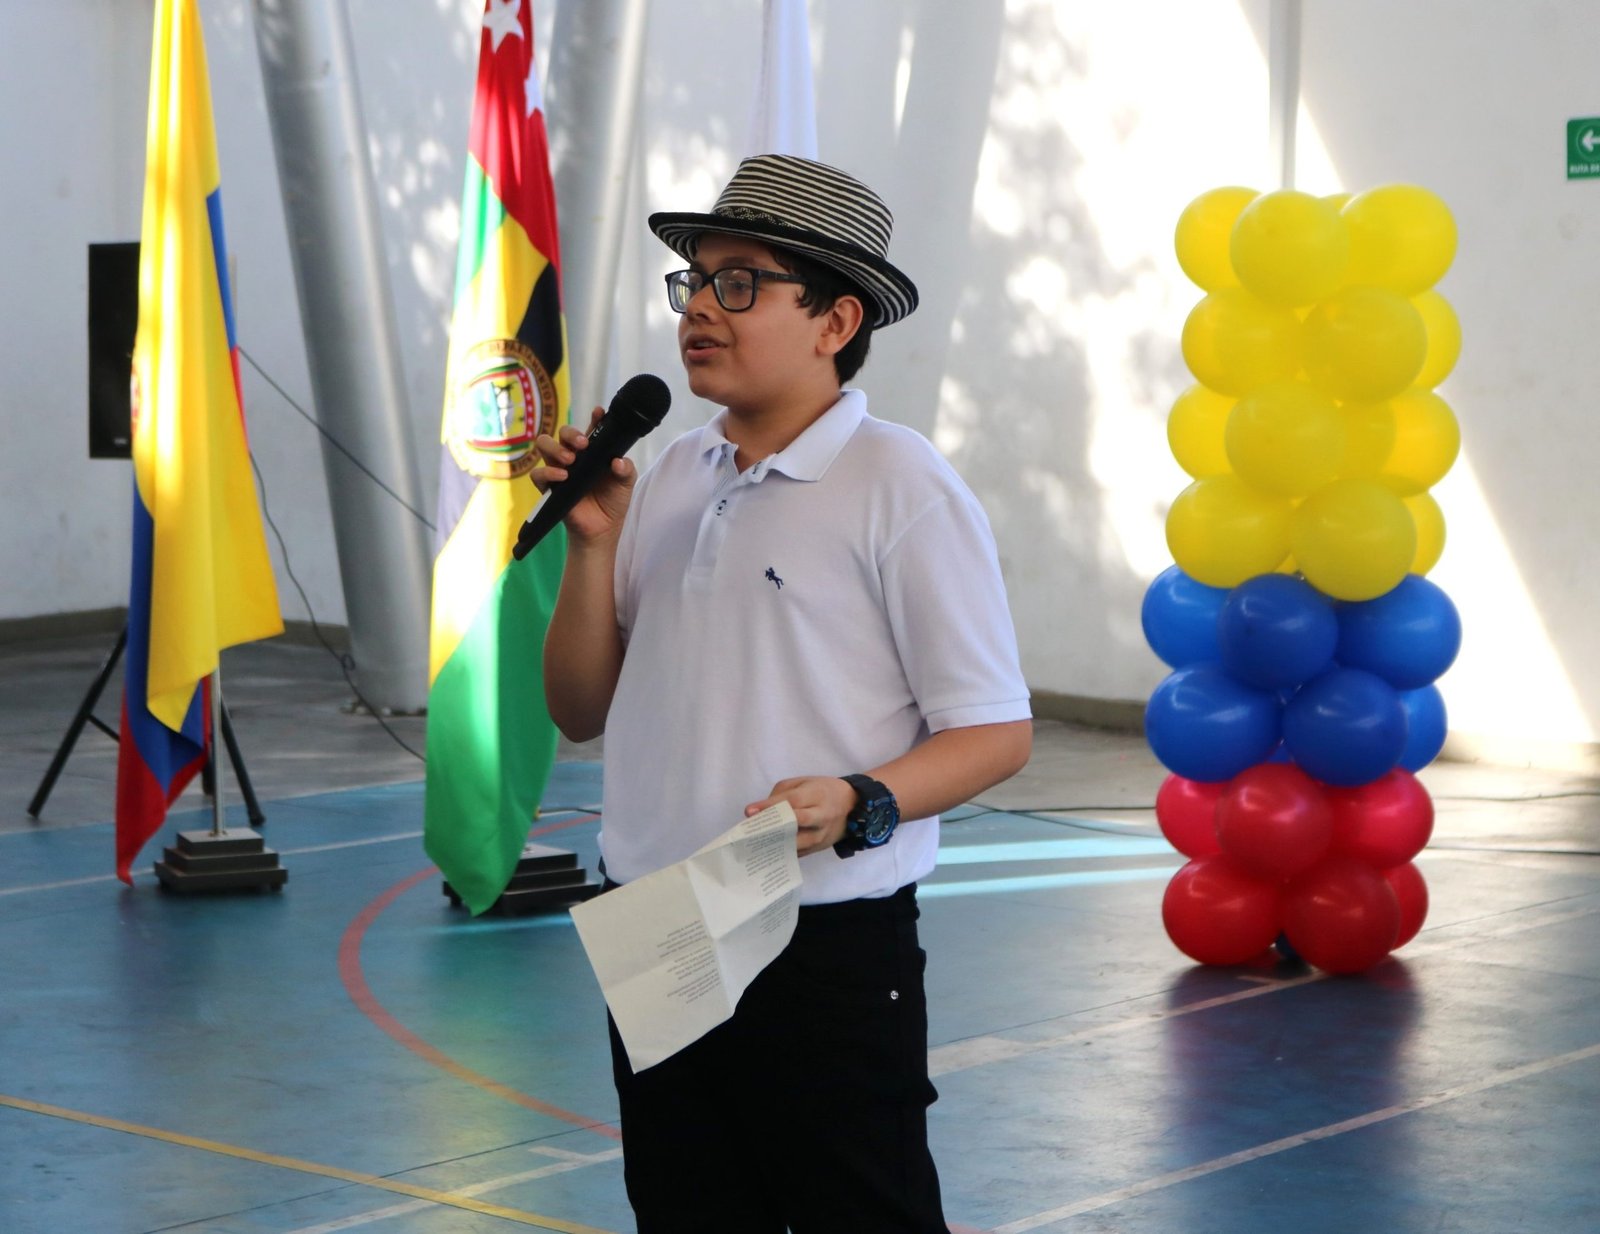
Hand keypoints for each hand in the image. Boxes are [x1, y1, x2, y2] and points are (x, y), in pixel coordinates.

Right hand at [531, 405, 636, 542]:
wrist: (603, 529)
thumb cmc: (613, 501)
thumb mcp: (626, 484)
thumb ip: (626, 470)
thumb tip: (618, 461)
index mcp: (593, 451)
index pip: (591, 428)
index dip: (595, 417)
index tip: (599, 412)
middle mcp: (574, 456)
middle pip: (562, 432)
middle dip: (570, 433)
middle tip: (583, 444)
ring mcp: (559, 469)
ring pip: (544, 445)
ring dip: (556, 448)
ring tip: (570, 459)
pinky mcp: (549, 487)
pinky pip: (538, 474)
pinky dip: (548, 473)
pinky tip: (563, 477)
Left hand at [746, 776, 857, 857]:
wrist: (852, 806)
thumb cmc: (822, 791)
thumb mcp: (804, 783)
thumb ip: (782, 793)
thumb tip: (760, 811)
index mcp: (817, 795)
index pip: (792, 801)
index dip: (770, 806)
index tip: (749, 812)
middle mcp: (822, 816)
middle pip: (796, 822)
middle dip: (772, 826)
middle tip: (751, 830)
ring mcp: (821, 835)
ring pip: (798, 843)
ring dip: (775, 844)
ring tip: (754, 844)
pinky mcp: (819, 848)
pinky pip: (798, 853)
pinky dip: (782, 853)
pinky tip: (765, 852)